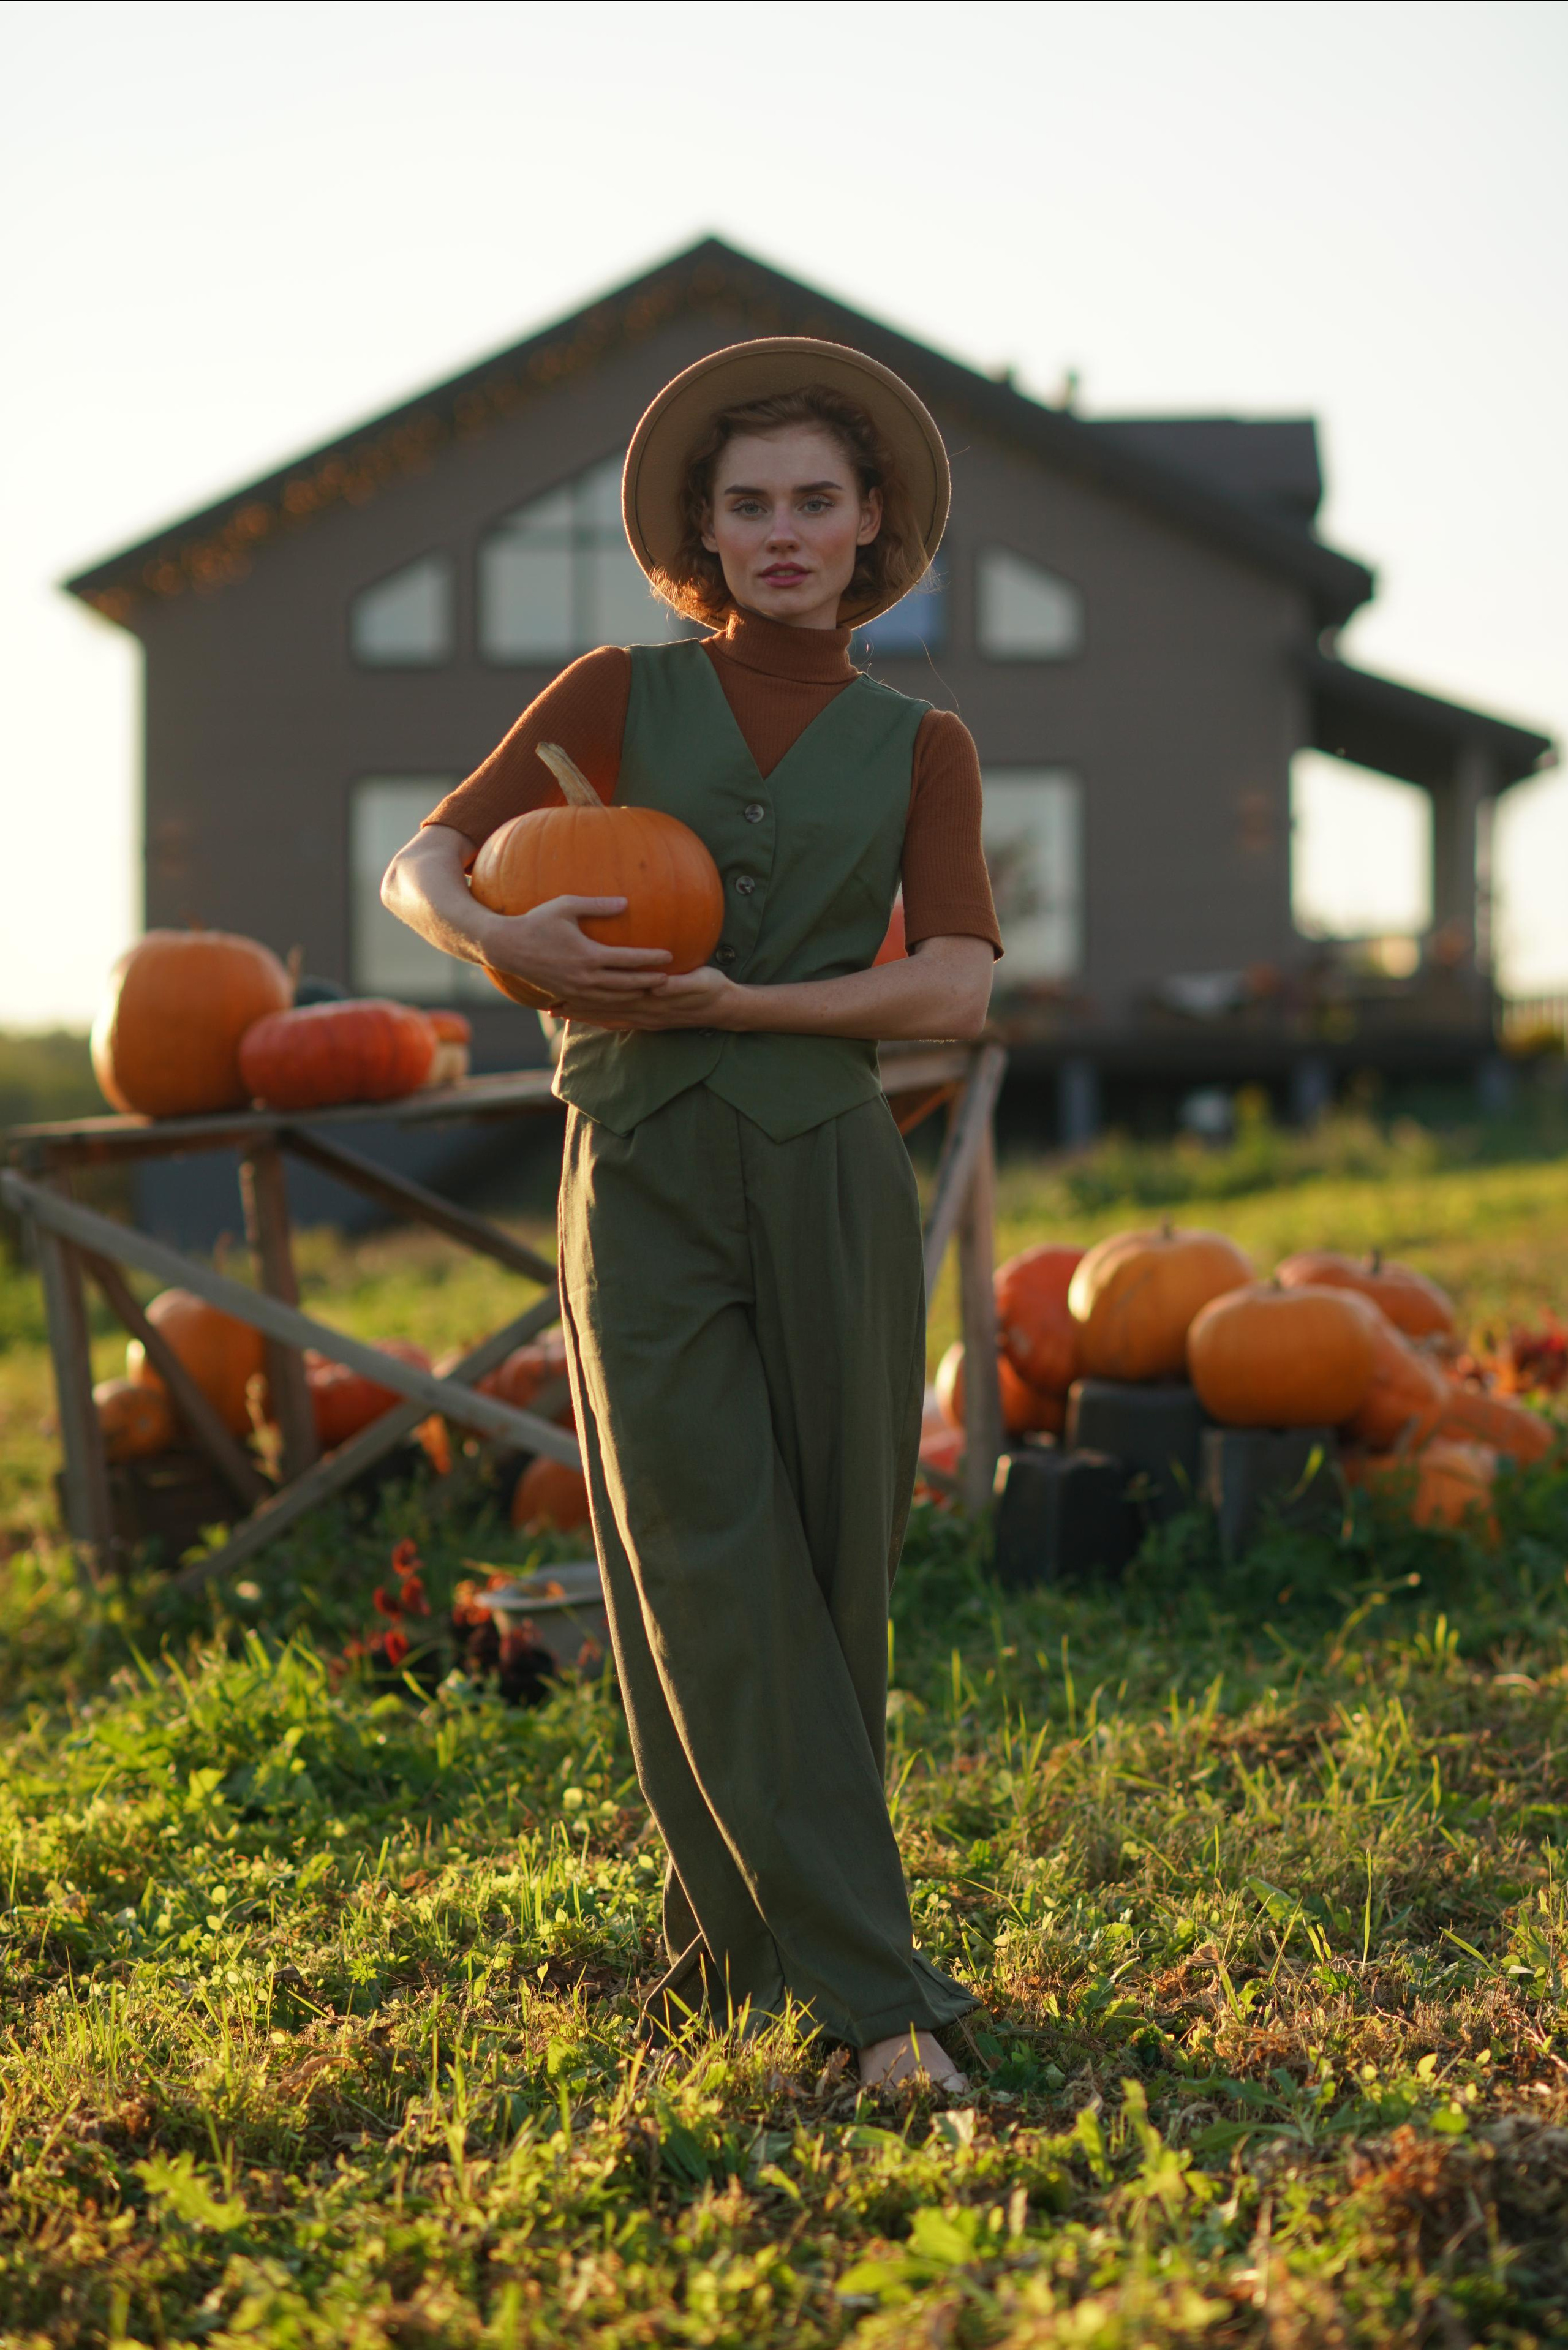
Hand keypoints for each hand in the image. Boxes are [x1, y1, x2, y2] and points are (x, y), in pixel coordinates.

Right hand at [479, 895, 671, 1010]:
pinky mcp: (568, 996)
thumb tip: (626, 902)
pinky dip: (615, 1003)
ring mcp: (576, 990)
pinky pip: (597, 1004)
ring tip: (653, 990)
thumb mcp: (566, 906)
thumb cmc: (536, 921)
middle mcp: (585, 978)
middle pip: (626, 984)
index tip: (670, 955)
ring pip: (614, 998)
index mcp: (588, 956)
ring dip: (635, 995)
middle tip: (671, 979)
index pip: (628, 959)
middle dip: (650, 982)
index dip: (651, 958)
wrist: (506, 948)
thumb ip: (597, 905)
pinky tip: (625, 1000)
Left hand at [552, 965, 743, 1032]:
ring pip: (607, 1018)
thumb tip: (659, 984)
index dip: (586, 998)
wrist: (723, 1007)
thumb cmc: (711, 988)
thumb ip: (678, 985)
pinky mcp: (650, 1021)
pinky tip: (589, 1020)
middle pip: (603, 1012)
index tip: (564, 994)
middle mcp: (643, 1014)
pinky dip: (601, 1021)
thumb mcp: (697, 983)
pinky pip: (620, 1022)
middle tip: (549, 1007)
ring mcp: (645, 1019)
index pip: (611, 1000)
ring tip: (559, 1014)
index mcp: (651, 1002)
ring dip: (584, 1016)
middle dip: (576, 1009)